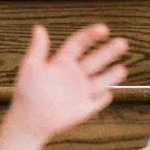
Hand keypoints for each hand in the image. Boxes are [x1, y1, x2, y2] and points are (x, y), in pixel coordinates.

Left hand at [8, 23, 127, 141]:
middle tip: (122, 43)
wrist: (28, 120)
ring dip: (112, 74)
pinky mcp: (82, 108)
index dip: (90, 35)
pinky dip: (104, 99)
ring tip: (123, 68)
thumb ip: (38, 48)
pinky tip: (110, 94)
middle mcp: (73, 75)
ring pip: (100, 80)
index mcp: (62, 62)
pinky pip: (97, 102)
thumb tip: (39, 28)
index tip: (103, 29)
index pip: (79, 44)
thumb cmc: (26, 93)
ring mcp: (79, 92)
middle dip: (109, 52)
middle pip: (95, 60)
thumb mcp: (31, 67)